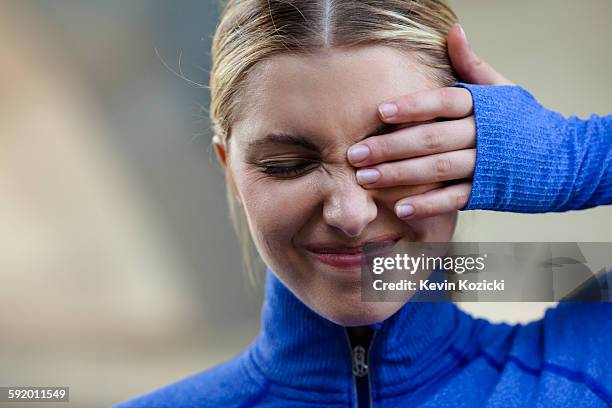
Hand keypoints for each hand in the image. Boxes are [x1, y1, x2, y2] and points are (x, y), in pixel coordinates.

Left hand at [347, 24, 512, 219]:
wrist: (561, 159)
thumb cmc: (520, 120)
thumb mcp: (501, 89)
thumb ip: (472, 65)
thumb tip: (453, 31)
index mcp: (482, 106)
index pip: (443, 102)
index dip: (412, 106)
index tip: (380, 112)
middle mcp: (482, 135)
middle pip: (431, 138)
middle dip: (390, 146)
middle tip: (355, 153)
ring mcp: (485, 165)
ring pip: (438, 169)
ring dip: (400, 175)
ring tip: (366, 178)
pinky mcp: (486, 192)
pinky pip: (454, 199)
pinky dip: (428, 205)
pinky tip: (400, 208)